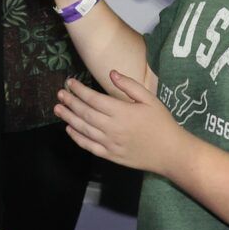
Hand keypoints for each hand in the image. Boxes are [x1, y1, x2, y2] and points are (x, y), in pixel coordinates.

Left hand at [54, 72, 184, 175]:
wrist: (171, 153)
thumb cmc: (162, 123)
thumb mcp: (150, 99)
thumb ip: (129, 85)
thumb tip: (111, 73)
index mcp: (121, 111)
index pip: (93, 99)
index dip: (79, 90)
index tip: (70, 83)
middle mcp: (112, 128)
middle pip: (85, 113)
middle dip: (70, 102)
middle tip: (59, 94)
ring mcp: (110, 143)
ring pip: (83, 129)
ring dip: (69, 118)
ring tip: (58, 109)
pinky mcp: (111, 156)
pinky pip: (89, 146)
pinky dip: (77, 138)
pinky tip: (69, 129)